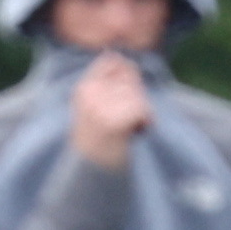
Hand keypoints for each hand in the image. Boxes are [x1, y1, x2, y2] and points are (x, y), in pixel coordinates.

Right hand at [69, 53, 151, 168]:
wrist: (91, 175)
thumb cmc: (99, 141)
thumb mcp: (95, 106)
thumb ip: (108, 81)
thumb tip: (118, 54)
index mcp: (84, 87)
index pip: (115, 61)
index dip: (128, 77)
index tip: (121, 100)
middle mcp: (89, 94)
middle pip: (131, 77)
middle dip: (136, 97)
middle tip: (125, 121)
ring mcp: (99, 107)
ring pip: (138, 94)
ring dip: (142, 112)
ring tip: (128, 130)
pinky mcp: (113, 121)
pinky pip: (143, 109)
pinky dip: (146, 122)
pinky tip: (136, 133)